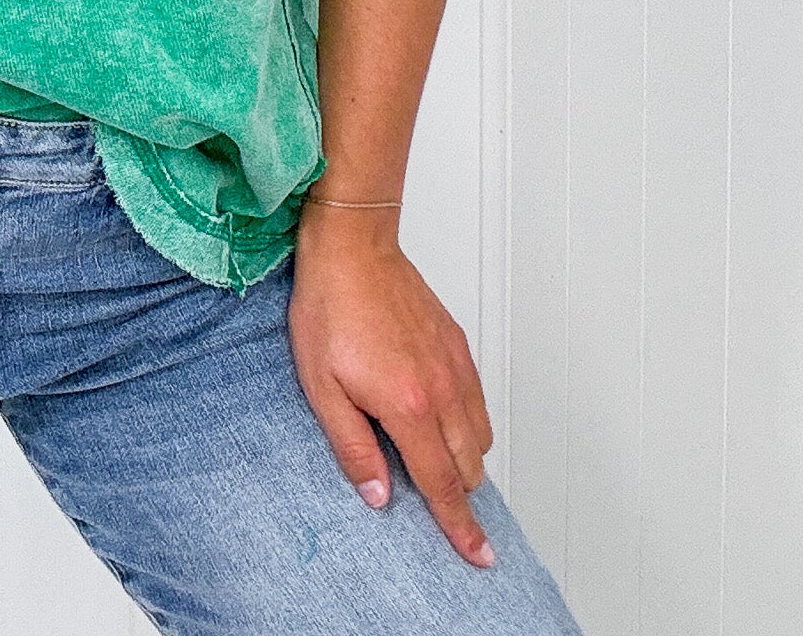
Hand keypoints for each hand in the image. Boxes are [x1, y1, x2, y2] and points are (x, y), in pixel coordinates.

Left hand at [287, 213, 496, 567]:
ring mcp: (454, 364)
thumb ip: (353, 447)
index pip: (442, 484)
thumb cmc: (330, 308)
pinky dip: (468, 421)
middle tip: (435, 502)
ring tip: (432, 459)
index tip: (477, 555)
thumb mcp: (322, 387)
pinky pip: (478, 399)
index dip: (460, 527)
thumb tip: (379, 495)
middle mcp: (442, 389)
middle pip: (470, 466)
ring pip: (480, 435)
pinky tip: (439, 417)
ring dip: (464, 458)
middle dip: (457, 492)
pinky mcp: (457, 343)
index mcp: (408, 406)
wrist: (352, 248)